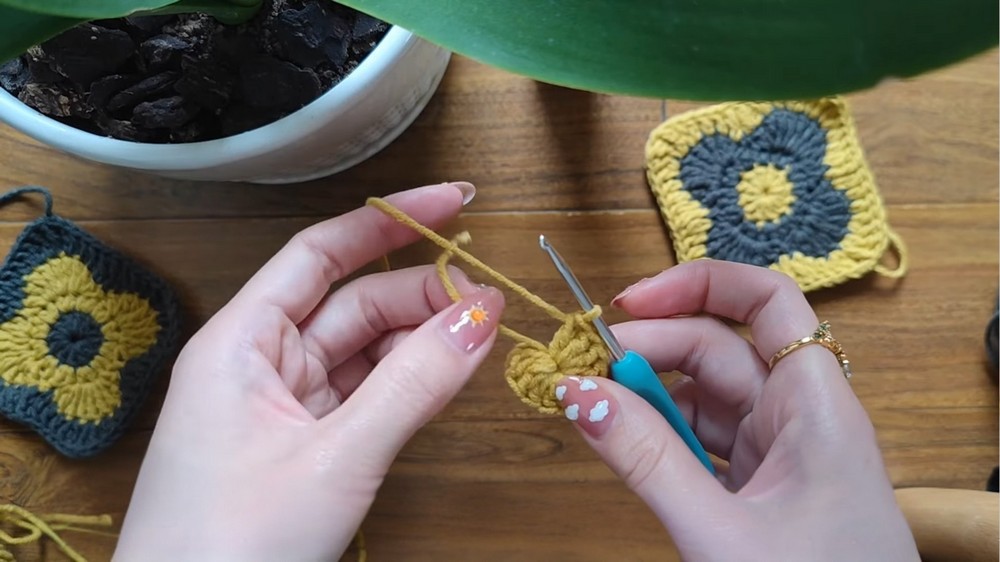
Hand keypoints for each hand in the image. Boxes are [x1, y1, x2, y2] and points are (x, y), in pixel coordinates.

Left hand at [114, 183, 504, 560]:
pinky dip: (405, 385)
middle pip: (351, 302)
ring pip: (362, 350)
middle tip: (486, 304)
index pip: (321, 253)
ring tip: (478, 339)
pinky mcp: (301, 445)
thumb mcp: (336, 458)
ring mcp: (282, 406)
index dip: (388, 220)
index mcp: (241, 342)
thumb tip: (481, 317)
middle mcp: (259, 363)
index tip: (450, 202)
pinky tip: (444, 378)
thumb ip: (413, 384)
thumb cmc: (230, 547)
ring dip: (418, 342)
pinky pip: (362, 395)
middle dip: (419, 295)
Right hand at [554, 261, 918, 560]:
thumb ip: (646, 460)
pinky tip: (630, 446)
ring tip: (599, 409)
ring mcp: (782, 451)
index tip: (628, 302)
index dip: (698, 285)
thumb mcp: (719, 530)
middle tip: (585, 367)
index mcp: (816, 407)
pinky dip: (664, 435)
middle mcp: (802, 415)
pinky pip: (707, 438)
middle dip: (652, 346)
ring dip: (651, 393)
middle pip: (721, 347)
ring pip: (709, 394)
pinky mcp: (763, 484)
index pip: (767, 302)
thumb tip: (579, 392)